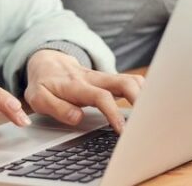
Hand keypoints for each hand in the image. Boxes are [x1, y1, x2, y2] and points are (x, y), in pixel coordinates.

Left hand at [24, 50, 142, 131]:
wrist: (46, 62)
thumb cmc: (44, 83)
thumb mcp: (38, 98)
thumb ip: (57, 108)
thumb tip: (78, 118)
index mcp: (76, 85)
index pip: (100, 96)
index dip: (113, 113)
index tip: (122, 130)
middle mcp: (94, 79)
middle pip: (124, 82)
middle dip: (140, 100)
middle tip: (148, 121)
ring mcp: (104, 78)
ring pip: (131, 79)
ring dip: (146, 94)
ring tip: (153, 115)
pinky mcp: (110, 80)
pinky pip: (131, 81)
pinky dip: (144, 91)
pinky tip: (150, 105)